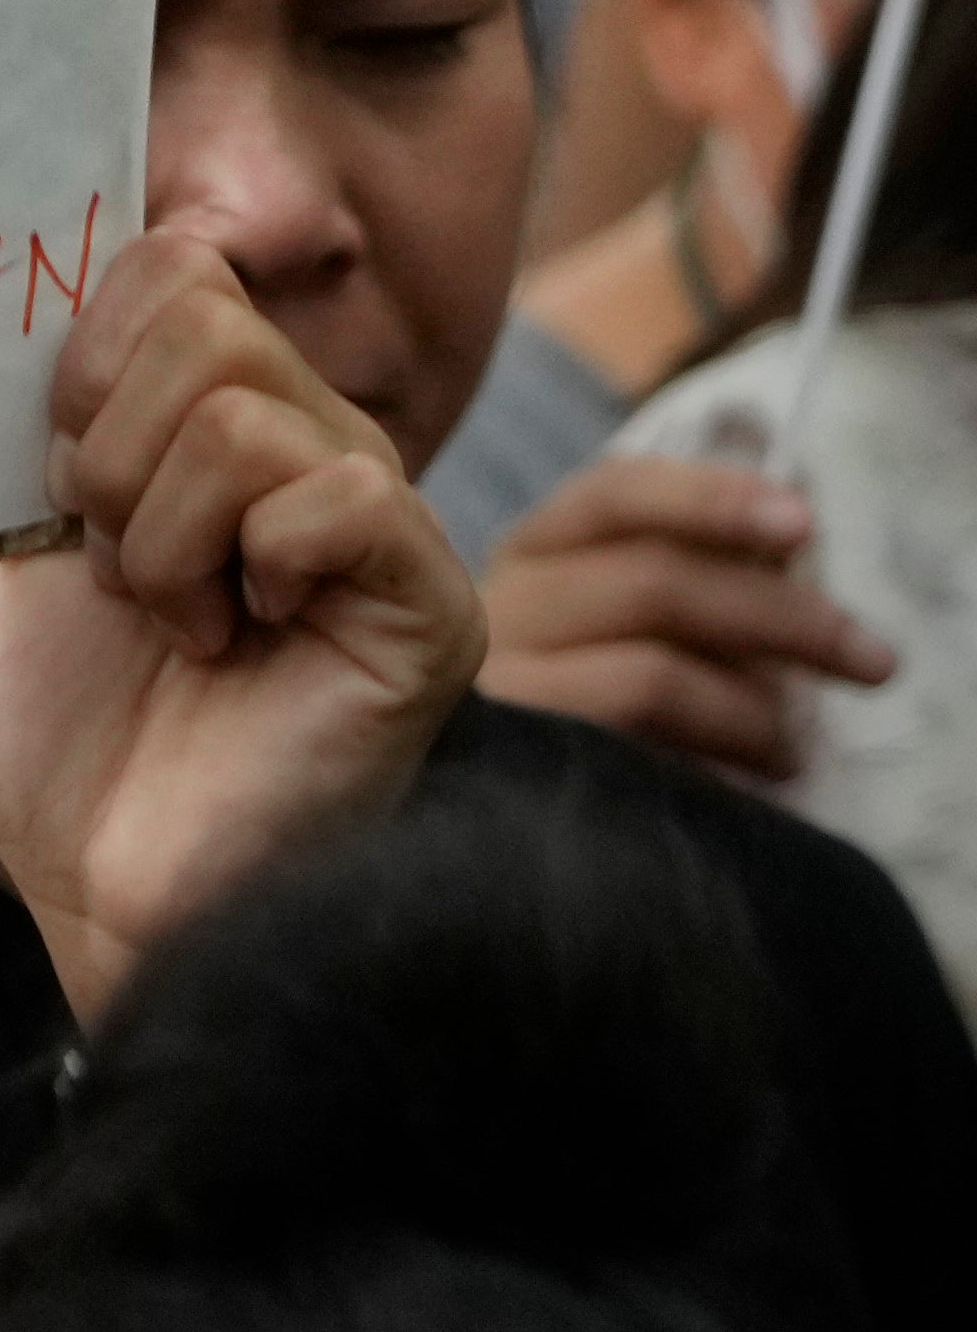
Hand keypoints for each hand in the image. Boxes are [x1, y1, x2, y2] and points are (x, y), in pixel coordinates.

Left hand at [0, 228, 480, 1010]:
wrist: (93, 879)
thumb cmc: (56, 727)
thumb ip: (18, 422)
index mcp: (222, 417)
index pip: (174, 267)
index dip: (84, 359)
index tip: (51, 479)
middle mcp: (317, 445)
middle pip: (203, 320)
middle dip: (105, 456)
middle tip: (108, 569)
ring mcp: (382, 519)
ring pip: (245, 417)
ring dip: (156, 538)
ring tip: (170, 622)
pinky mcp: (430, 600)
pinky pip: (340, 496)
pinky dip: (247, 568)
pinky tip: (236, 643)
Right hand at [478, 454, 892, 779]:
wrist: (458, 834)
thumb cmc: (580, 709)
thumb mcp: (628, 624)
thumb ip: (692, 581)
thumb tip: (792, 548)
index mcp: (533, 555)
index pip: (615, 497)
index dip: (714, 499)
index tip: (804, 524)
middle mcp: (493, 609)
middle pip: (652, 584)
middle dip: (784, 617)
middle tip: (873, 662)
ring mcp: (492, 693)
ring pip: (647, 675)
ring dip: (751, 707)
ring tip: (796, 747)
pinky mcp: (503, 765)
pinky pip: (625, 750)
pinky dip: (708, 755)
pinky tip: (751, 776)